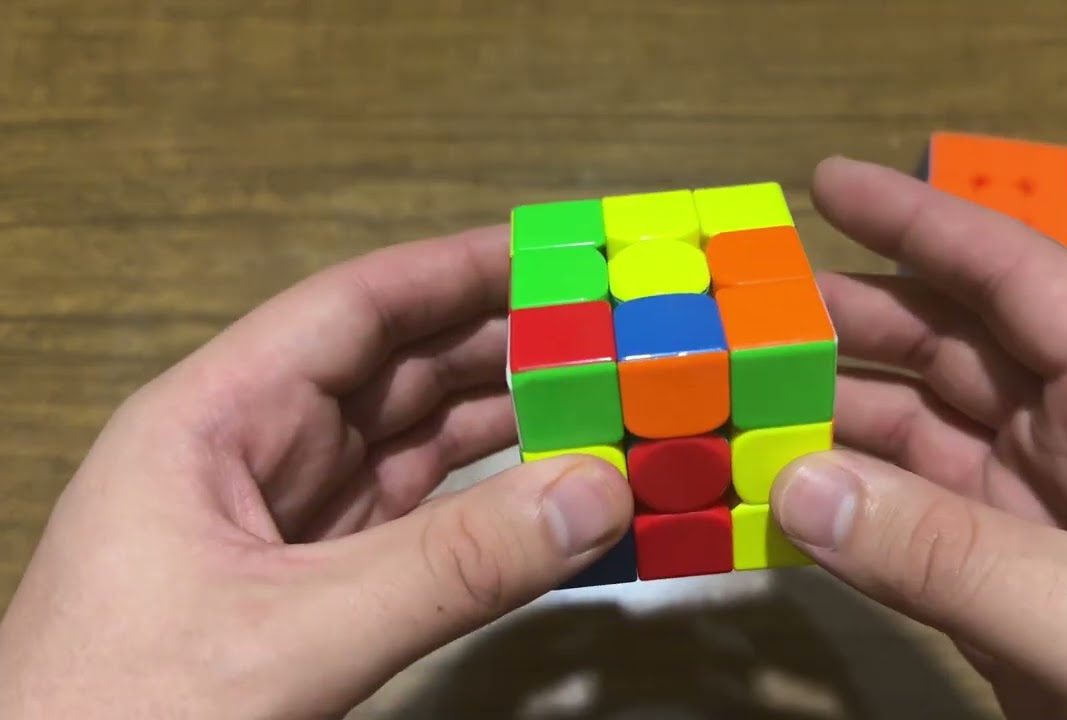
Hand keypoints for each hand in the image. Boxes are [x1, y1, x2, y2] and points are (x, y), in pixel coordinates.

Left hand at [0, 227, 632, 717]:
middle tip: (601, 331)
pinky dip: (487, 503)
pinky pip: (419, 519)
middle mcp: (254, 455)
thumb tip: (593, 494)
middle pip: (395, 371)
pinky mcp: (314, 583)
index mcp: (216, 420)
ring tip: (596, 402)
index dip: (452, 272)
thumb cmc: (122, 715)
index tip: (546, 251)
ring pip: (413, 444)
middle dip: (498, 347)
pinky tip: (546, 492)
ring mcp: (287, 522)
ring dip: (503, 425)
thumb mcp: (296, 635)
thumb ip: (450, 567)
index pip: (351, 310)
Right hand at [772, 157, 1066, 717]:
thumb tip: (798, 482)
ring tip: (747, 398)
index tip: (828, 185)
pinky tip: (785, 499)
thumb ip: (959, 557)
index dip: (926, 226)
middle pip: (959, 353)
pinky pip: (912, 533)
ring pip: (924, 444)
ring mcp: (1049, 530)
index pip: (1025, 283)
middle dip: (857, 319)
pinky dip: (846, 513)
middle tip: (754, 308)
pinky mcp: (1014, 602)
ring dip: (837, 417)